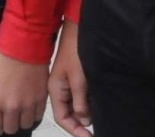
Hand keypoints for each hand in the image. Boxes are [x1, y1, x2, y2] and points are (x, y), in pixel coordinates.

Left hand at [0, 48, 49, 134]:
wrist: (24, 44)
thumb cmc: (2, 56)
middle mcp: (10, 107)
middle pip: (11, 129)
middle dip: (8, 123)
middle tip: (8, 114)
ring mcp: (27, 104)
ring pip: (25, 125)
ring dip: (21, 119)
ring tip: (20, 109)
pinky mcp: (41, 99)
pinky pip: (38, 116)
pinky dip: (33, 113)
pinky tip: (30, 104)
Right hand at [47, 20, 91, 135]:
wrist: (79, 28)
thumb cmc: (76, 49)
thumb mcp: (79, 79)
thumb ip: (80, 102)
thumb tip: (83, 120)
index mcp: (55, 90)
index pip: (62, 118)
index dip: (75, 130)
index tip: (88, 136)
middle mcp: (60, 89)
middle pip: (69, 114)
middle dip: (80, 124)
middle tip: (94, 131)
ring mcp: (68, 84)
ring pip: (76, 107)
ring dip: (86, 114)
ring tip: (98, 119)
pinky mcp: (76, 78)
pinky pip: (81, 97)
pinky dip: (88, 104)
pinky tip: (97, 106)